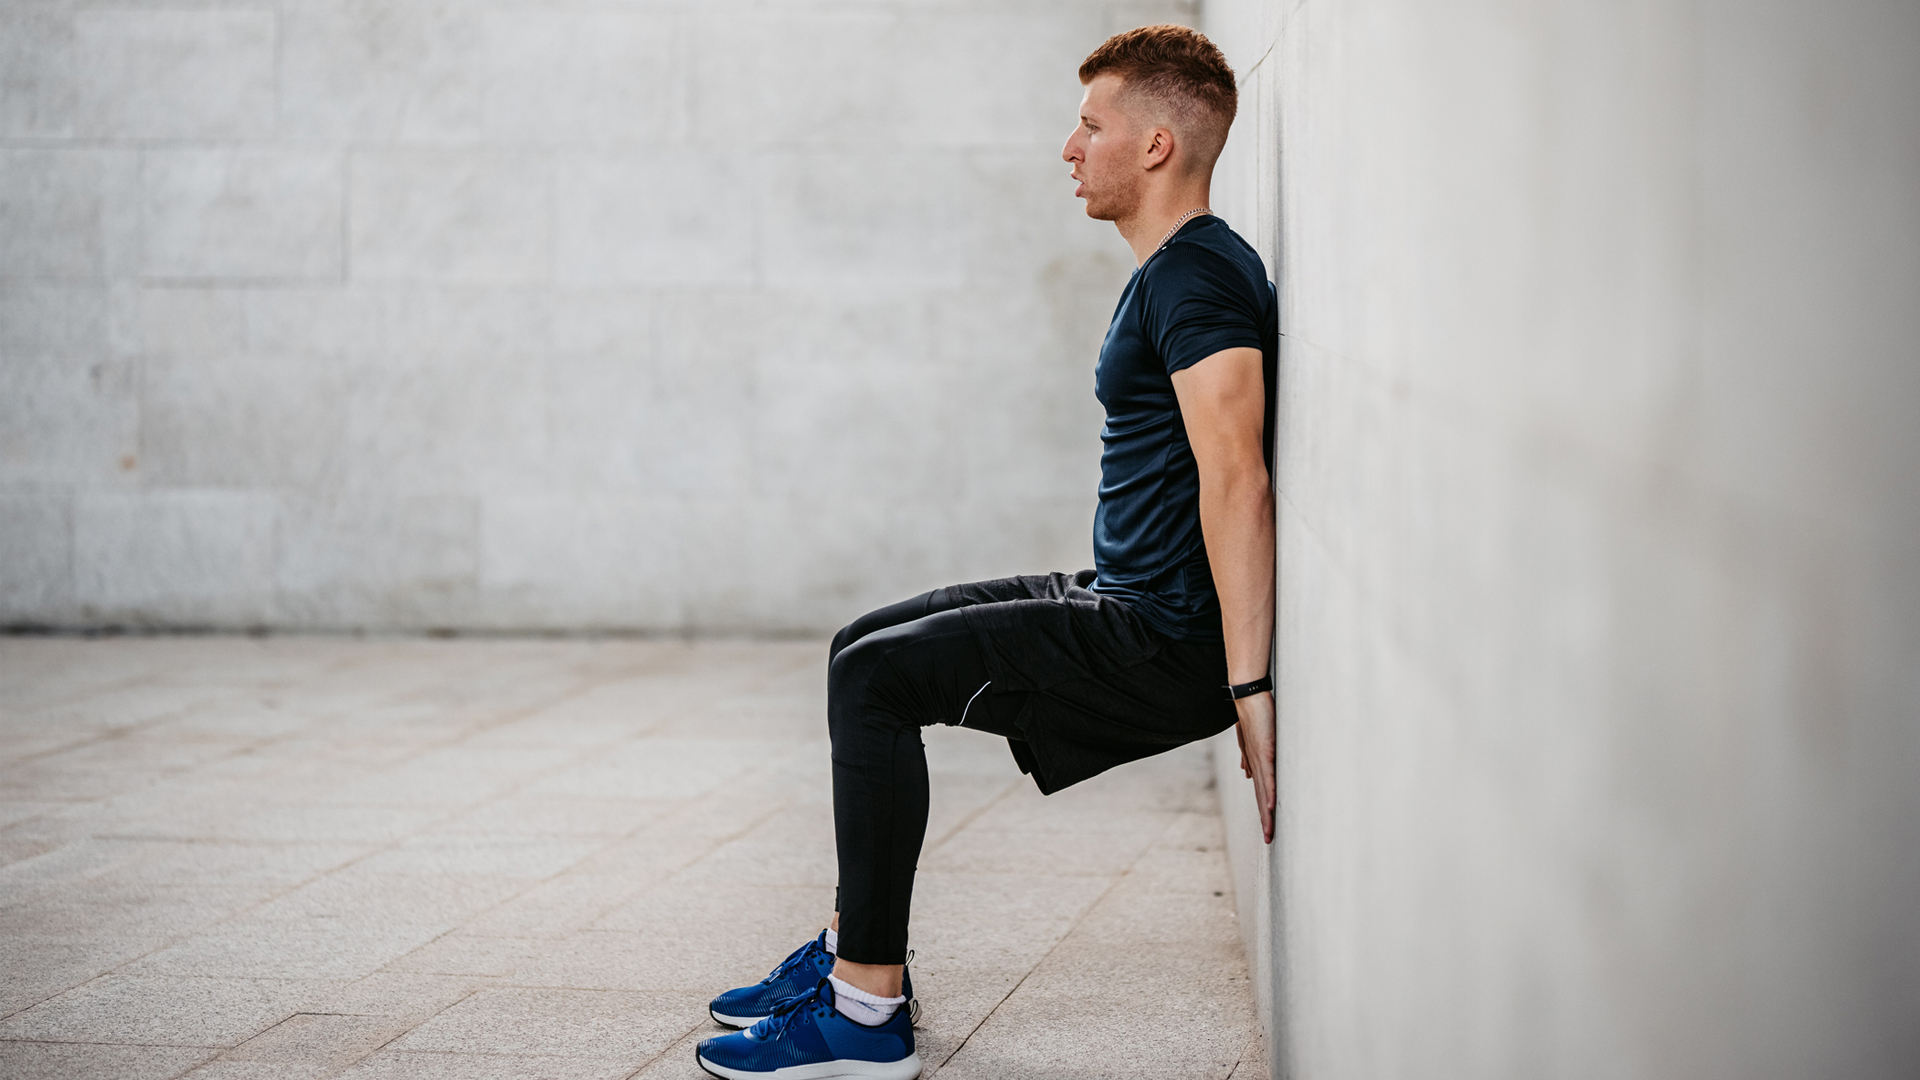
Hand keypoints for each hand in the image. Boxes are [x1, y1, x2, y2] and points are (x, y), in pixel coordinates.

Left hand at [1234, 691, 1274, 843]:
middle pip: (1260, 798)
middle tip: (1268, 840)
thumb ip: (1250, 756)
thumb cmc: (1252, 715)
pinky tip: (1270, 806)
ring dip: (1266, 813)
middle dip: (1265, 820)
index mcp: (1255, 763)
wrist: (1247, 696)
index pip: (1260, 792)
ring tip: (1269, 831)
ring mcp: (1258, 759)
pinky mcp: (1263, 750)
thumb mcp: (1252, 739)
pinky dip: (1269, 791)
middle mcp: (1255, 764)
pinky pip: (1267, 775)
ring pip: (1263, 791)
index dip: (1263, 811)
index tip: (1268, 828)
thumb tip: (1248, 772)